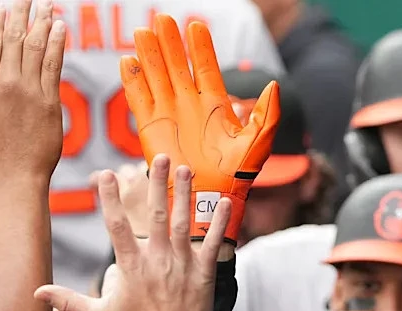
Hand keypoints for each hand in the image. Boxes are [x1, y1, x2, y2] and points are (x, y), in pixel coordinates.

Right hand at [0, 1, 64, 181]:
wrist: (15, 176)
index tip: (2, 7)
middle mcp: (6, 84)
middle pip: (14, 39)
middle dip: (21, 13)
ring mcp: (30, 92)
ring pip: (36, 48)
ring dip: (43, 22)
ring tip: (48, 4)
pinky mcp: (50, 102)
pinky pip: (54, 66)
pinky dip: (58, 45)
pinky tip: (60, 29)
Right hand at [35, 154, 230, 310]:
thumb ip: (68, 301)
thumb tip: (36, 293)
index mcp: (131, 267)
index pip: (117, 226)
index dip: (110, 199)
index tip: (106, 174)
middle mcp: (157, 261)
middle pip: (156, 216)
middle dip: (156, 184)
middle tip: (158, 157)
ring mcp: (182, 265)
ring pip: (183, 223)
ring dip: (185, 194)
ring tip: (185, 168)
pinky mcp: (203, 273)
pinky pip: (212, 244)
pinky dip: (220, 224)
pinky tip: (226, 203)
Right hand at [121, 14, 280, 242]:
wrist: (211, 200)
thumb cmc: (237, 175)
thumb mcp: (258, 142)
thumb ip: (267, 114)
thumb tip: (274, 84)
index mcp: (214, 105)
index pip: (206, 68)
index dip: (201, 48)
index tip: (196, 25)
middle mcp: (189, 105)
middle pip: (177, 66)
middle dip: (170, 42)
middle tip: (162, 18)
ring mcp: (169, 115)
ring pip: (156, 77)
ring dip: (149, 55)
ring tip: (142, 32)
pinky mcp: (150, 128)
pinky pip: (139, 100)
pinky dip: (132, 82)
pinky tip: (127, 62)